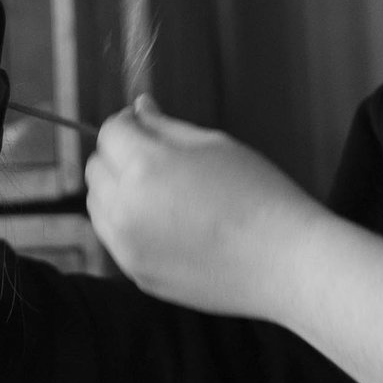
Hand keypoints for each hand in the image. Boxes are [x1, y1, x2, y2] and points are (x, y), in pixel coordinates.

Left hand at [84, 99, 317, 316]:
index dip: (127, 123)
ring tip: (162, 193)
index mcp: (143, 167)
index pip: (110, 132)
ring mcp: (127, 247)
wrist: (286, 263)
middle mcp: (124, 208)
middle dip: (117, 156)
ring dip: (117, 192)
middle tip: (156, 158)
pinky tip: (167, 224)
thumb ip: (166, 127)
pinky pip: (115, 239)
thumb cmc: (260, 195)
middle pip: (96, 169)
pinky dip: (128, 225)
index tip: (145, 125)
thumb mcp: (215, 145)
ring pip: (98, 206)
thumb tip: (139, 108)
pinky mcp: (137, 274)